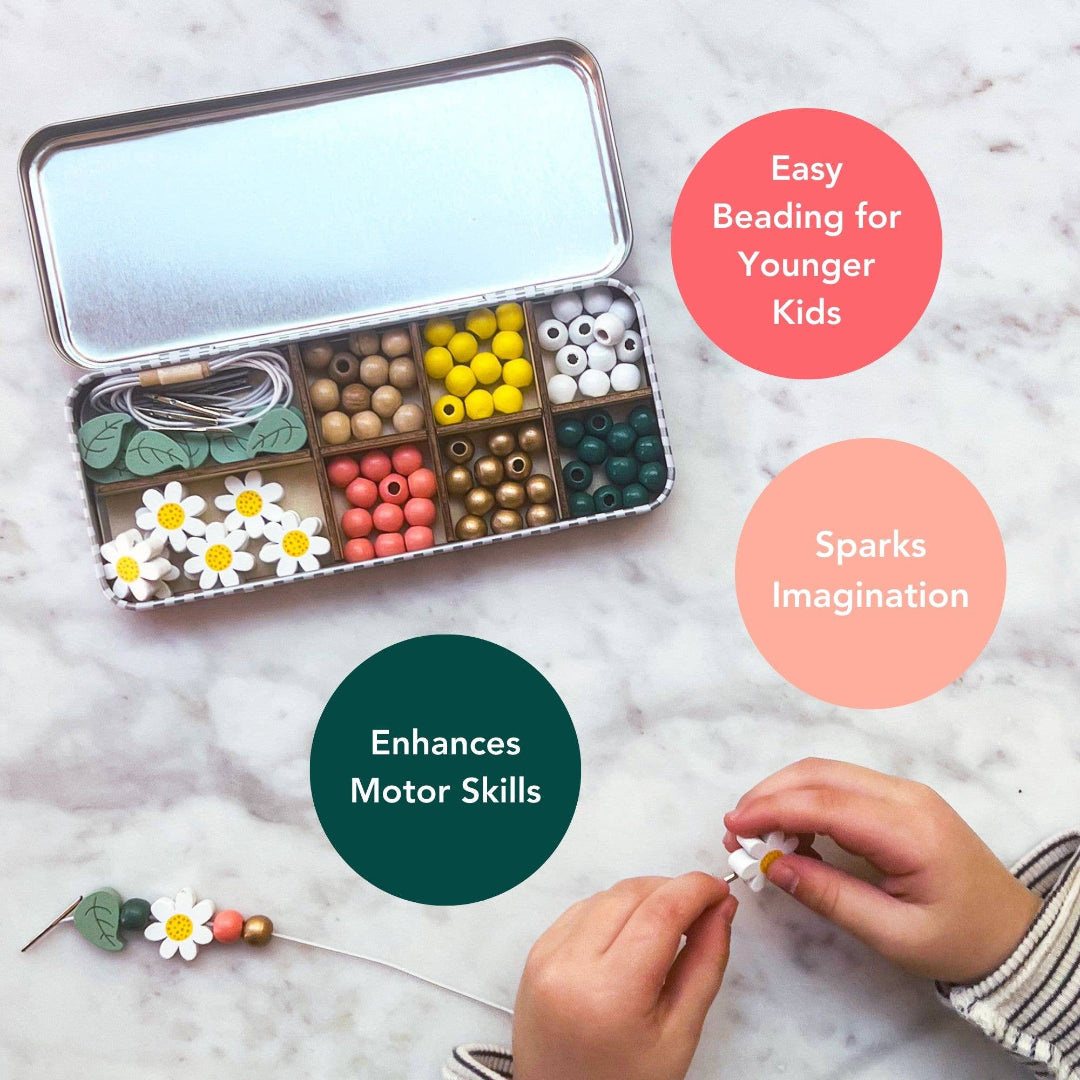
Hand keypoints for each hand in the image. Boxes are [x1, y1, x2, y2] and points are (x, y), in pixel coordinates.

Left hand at [513, 873, 735, 1079]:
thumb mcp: (679, 1034)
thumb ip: (705, 964)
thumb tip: (720, 910)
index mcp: (610, 994)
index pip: (660, 911)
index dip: (696, 889)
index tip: (718, 890)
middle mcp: (569, 967)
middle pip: (632, 895)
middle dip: (672, 892)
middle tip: (701, 912)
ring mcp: (546, 958)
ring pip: (606, 896)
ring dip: (642, 900)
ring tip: (666, 931)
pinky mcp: (536, 954)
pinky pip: (581, 910)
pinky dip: (612, 912)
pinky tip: (629, 938)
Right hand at [723, 758, 1041, 982]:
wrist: (1013, 935)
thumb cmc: (957, 941)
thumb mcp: (892, 934)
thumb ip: (830, 896)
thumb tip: (773, 867)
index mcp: (908, 830)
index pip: (825, 802)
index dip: (772, 810)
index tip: (733, 829)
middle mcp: (905, 796)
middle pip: (819, 774)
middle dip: (768, 795)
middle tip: (734, 831)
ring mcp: (903, 792)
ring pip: (826, 773)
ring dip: (783, 794)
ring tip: (755, 834)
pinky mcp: (898, 798)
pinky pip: (841, 785)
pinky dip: (805, 799)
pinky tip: (791, 833)